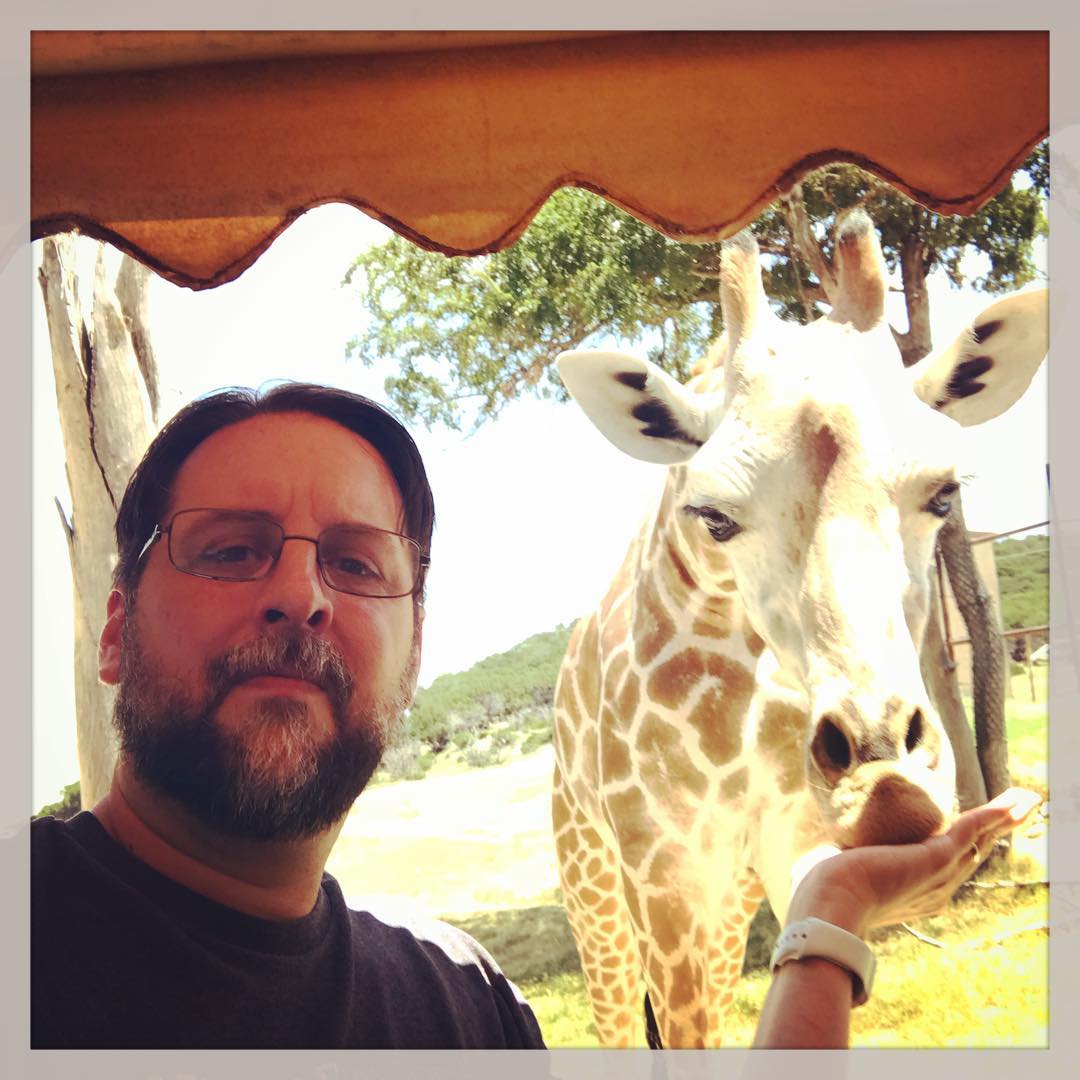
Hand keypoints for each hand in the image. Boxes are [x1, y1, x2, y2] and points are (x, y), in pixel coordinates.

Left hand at [785, 787, 1041, 939]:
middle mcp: (933, 888)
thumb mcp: (831, 871)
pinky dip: (999, 813)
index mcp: (911, 894)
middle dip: (993, 831)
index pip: (944, 867)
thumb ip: (829, 862)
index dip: (961, 850)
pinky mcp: (937, 857)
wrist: (826, 907)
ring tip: (1027, 800)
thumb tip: (808, 853)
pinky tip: (1020, 799)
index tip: (971, 837)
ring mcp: (939, 874)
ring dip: (1004, 818)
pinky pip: (975, 828)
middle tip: (1016, 810)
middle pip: (972, 853)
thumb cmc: (819, 894)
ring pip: (980, 840)